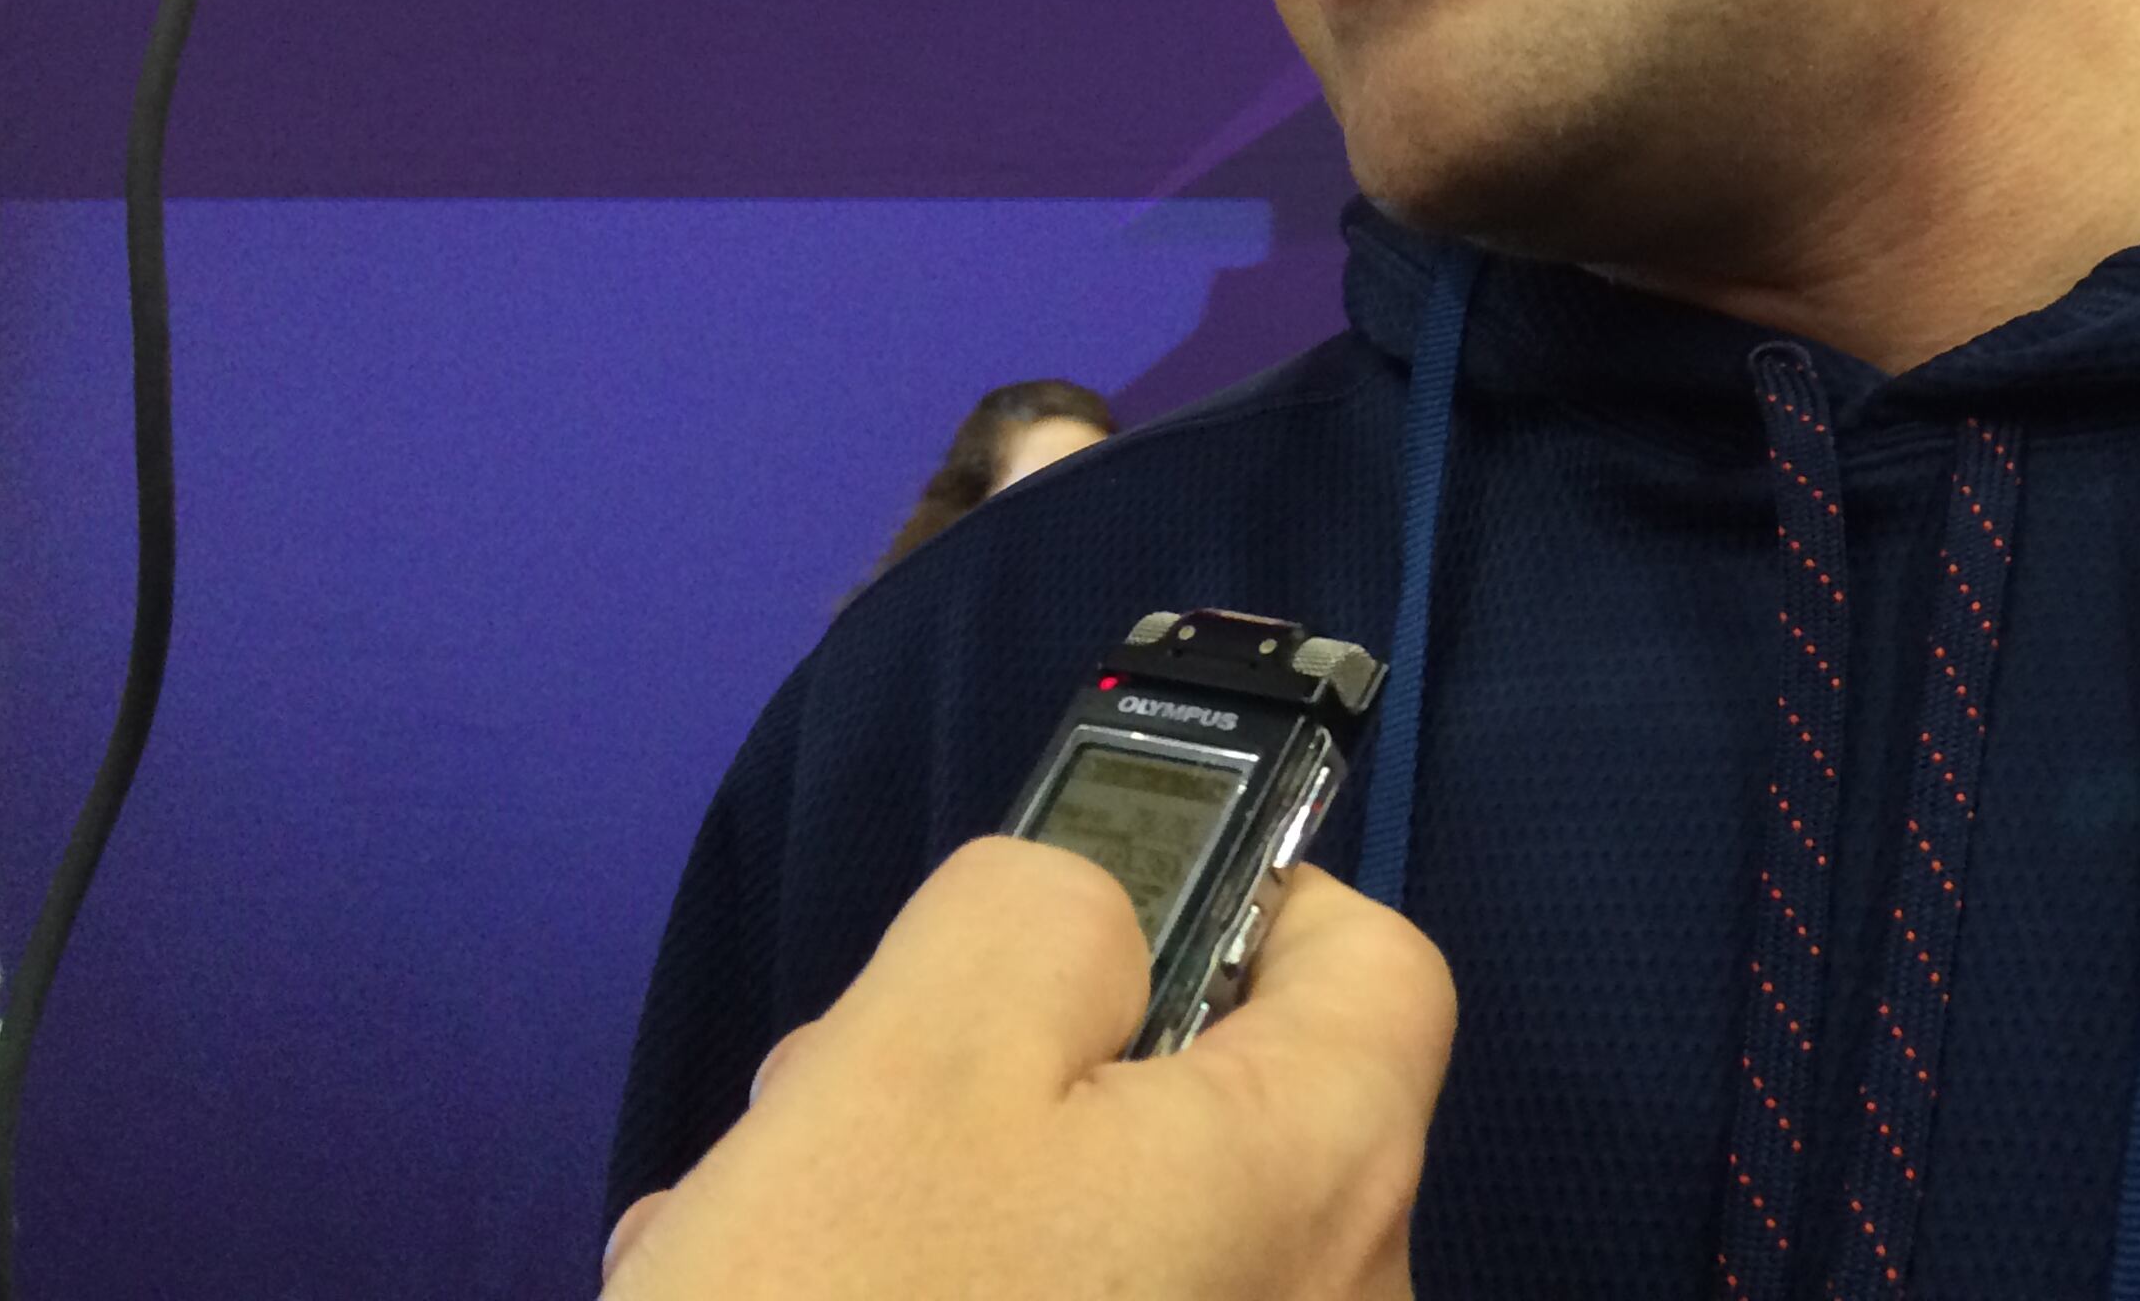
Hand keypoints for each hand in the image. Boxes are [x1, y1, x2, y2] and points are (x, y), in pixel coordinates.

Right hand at [602, 845, 1452, 1300]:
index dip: (1238, 900)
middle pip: (1214, 1107)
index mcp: (1326, 1176)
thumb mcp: (923, 1043)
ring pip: (1119, 1239)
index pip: (1371, 966)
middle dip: (1016, 1068)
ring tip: (768, 1237)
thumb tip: (1095, 918)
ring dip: (946, 1200)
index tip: (1079, 916)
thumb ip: (1046, 910)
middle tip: (843, 1100)